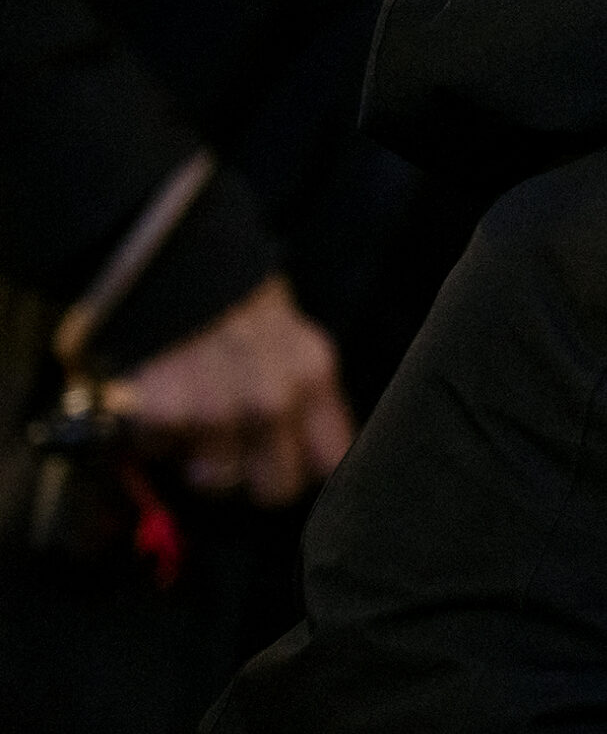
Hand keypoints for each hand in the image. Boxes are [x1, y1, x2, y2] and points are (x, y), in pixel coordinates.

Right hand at [103, 275, 354, 504]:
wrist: (162, 245)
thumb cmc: (224, 290)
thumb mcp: (285, 330)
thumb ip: (299, 391)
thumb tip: (300, 455)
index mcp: (312, 372)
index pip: (330, 461)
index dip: (302, 468)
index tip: (280, 460)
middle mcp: (273, 398)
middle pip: (275, 488)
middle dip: (247, 474)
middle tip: (221, 443)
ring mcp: (215, 409)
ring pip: (214, 479)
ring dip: (193, 455)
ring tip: (184, 408)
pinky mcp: (159, 411)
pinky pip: (157, 451)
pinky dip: (148, 433)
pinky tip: (154, 391)